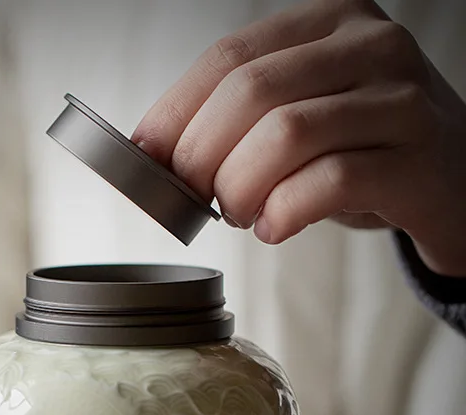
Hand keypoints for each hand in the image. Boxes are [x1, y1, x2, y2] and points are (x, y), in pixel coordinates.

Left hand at [132, 0, 465, 276]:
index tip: (145, 159)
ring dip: (241, 189)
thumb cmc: (360, 151)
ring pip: (286, 134)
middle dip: (201, 157)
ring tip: (241, 213)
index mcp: (327, 22)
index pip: (227, 59)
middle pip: (250, 93)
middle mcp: (369, 45)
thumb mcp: (300, 115)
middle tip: (194, 199)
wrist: (451, 182)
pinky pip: (328, 182)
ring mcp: (400, 97)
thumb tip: (152, 151)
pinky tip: (276, 227)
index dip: (174, 114)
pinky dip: (284, 213)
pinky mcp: (417, 158)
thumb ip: (237, 120)